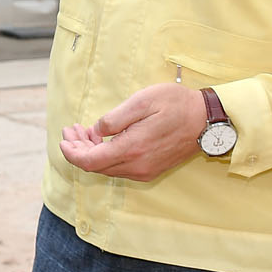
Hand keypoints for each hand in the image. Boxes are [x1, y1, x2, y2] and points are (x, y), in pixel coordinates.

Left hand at [59, 83, 208, 182]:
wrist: (207, 120)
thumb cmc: (176, 104)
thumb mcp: (142, 101)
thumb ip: (115, 119)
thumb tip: (95, 131)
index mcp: (132, 149)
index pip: (89, 162)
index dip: (71, 152)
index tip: (64, 137)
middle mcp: (137, 166)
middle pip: (95, 166)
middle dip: (78, 149)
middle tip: (70, 130)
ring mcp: (145, 170)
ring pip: (107, 168)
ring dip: (91, 152)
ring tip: (83, 132)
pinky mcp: (151, 169)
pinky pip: (120, 168)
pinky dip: (105, 155)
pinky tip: (103, 140)